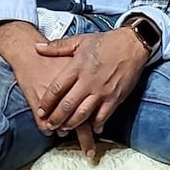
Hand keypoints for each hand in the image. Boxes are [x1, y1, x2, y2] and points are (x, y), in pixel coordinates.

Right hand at [0, 22, 98, 152]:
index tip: (99, 133)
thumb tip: (99, 86)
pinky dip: (47, 129)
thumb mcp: (74, 56)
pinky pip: (43, 124)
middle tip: (90, 154)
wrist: (28, 51)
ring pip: (61, 126)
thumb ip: (86, 74)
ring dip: (64, 133)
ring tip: (66, 137)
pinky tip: (50, 131)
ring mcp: (51, 102)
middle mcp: (68, 95)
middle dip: (85, 140)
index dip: (97, 123)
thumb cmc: (53, 55)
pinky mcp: (36, 104)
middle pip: (79, 123)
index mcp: (81, 83)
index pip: (93, 109)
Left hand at [33, 29, 149, 142]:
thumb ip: (57, 47)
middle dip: (56, 118)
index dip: (46, 102)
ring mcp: (102, 91)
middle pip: (67, 105)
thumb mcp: (80, 41)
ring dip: (71, 124)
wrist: (132, 44)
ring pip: (82, 114)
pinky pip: (103, 116)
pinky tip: (91, 129)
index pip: (57, 88)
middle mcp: (88, 81)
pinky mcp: (115, 98)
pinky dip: (96, 125)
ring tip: (64, 129)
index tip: (40, 110)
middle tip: (49, 125)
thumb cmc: (105, 42)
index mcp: (77, 67)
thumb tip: (37, 48)